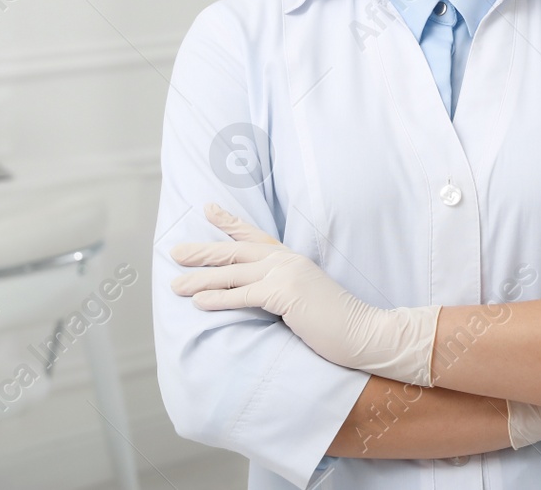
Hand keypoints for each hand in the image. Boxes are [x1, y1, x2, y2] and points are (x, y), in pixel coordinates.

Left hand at [171, 204, 438, 385]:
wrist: (365, 331)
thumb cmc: (337, 321)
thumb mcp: (307, 296)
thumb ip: (285, 289)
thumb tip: (261, 293)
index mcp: (292, 259)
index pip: (255, 236)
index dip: (229, 223)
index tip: (207, 209)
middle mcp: (286, 261)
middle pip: (236, 252)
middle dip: (203, 252)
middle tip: (175, 252)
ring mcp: (287, 275)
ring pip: (234, 274)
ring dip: (201, 279)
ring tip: (175, 284)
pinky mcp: (286, 295)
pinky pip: (245, 296)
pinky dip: (219, 299)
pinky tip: (199, 303)